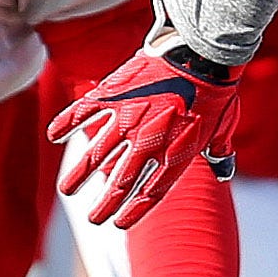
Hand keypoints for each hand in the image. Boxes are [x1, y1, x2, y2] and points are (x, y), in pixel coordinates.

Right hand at [49, 45, 239, 228]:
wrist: (201, 53)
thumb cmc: (216, 90)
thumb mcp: (223, 126)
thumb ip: (219, 152)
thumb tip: (224, 172)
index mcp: (175, 154)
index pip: (151, 193)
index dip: (133, 210)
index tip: (118, 223)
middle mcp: (147, 142)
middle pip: (120, 182)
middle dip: (104, 203)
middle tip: (92, 218)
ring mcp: (127, 118)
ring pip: (97, 154)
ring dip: (80, 174)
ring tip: (67, 189)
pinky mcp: (114, 93)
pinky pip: (84, 111)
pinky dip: (67, 122)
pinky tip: (54, 136)